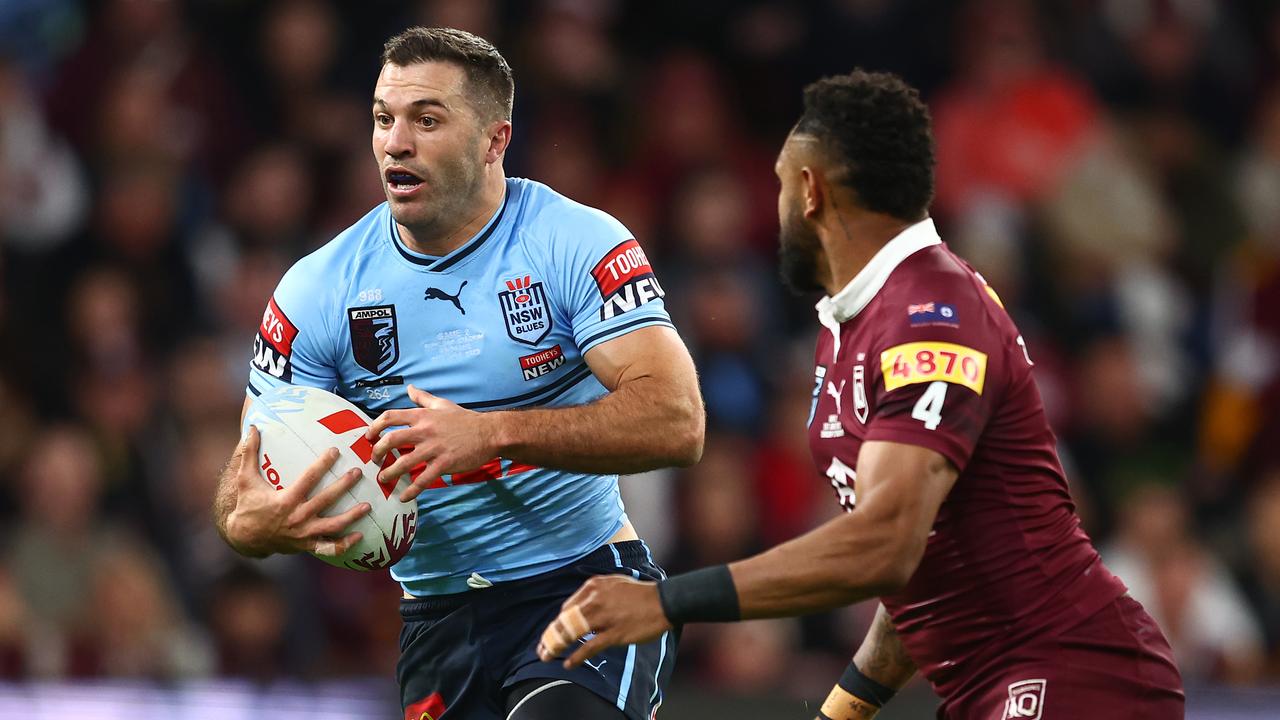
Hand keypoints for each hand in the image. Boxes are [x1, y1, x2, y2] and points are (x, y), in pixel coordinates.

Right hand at [224, 426, 370, 557]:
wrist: (244, 538)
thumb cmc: (248, 505)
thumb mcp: (246, 479)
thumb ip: (249, 453)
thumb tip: (252, 427)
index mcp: (285, 500)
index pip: (308, 479)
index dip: (323, 464)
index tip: (336, 451)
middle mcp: (297, 517)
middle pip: (325, 500)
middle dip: (343, 486)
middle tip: (358, 472)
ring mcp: (303, 534)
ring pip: (332, 526)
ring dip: (351, 517)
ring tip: (368, 506)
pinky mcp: (306, 545)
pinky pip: (329, 548)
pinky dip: (345, 544)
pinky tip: (360, 535)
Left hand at [366, 384, 496, 500]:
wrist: (489, 433)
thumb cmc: (465, 419)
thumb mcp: (442, 404)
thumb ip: (423, 398)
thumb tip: (409, 388)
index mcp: (422, 416)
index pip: (390, 417)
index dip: (374, 426)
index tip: (369, 436)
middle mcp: (425, 431)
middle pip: (390, 440)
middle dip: (377, 451)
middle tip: (374, 460)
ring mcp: (434, 448)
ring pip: (403, 463)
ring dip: (389, 473)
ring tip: (384, 479)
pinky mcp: (444, 464)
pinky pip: (422, 480)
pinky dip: (411, 490)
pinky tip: (403, 497)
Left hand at [536, 575, 671, 668]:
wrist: (663, 601)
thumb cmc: (640, 593)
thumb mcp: (613, 583)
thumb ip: (595, 593)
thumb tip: (581, 609)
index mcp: (593, 586)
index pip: (567, 607)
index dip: (558, 622)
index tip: (555, 633)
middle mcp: (595, 600)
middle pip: (564, 620)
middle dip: (550, 636)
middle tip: (541, 648)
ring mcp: (603, 617)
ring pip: (572, 633)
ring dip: (556, 646)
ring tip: (547, 656)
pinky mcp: (613, 633)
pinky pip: (589, 647)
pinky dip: (576, 656)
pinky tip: (568, 663)